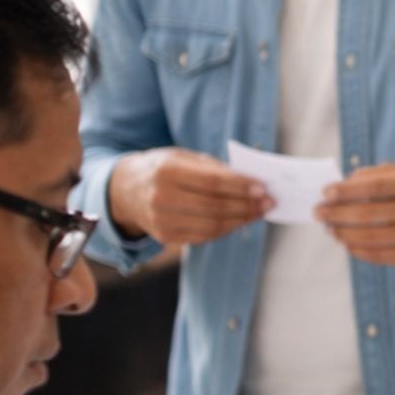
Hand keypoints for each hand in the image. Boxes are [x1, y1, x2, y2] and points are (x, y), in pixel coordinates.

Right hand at [108, 148, 268, 244]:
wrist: (125, 190)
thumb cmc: (162, 169)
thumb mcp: (183, 157)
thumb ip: (214, 168)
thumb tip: (251, 182)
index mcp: (165, 171)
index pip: (211, 182)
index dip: (240, 187)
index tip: (263, 188)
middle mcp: (161, 198)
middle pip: (214, 207)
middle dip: (247, 206)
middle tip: (269, 203)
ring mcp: (161, 221)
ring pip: (212, 226)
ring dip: (241, 220)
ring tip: (259, 212)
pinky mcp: (165, 237)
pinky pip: (204, 236)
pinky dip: (226, 229)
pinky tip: (240, 220)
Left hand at [315, 164, 394, 269]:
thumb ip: (378, 175)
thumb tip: (343, 184)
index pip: (376, 186)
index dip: (347, 190)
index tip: (325, 193)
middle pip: (368, 214)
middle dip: (336, 214)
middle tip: (319, 213)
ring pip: (368, 237)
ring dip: (342, 233)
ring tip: (330, 229)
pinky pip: (377, 256)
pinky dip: (356, 249)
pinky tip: (346, 242)